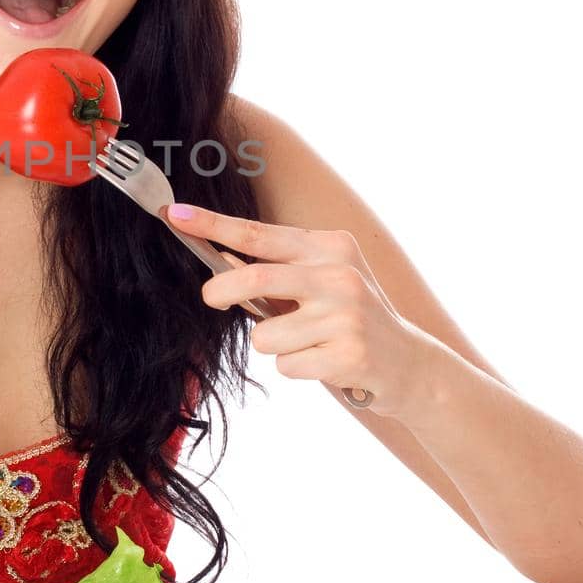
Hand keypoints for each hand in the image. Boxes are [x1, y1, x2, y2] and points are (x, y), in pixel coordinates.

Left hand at [165, 204, 445, 420]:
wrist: (408, 362)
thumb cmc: (349, 316)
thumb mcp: (323, 278)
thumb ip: (278, 269)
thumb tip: (220, 262)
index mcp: (330, 246)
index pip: (258, 233)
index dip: (213, 224)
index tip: (174, 214)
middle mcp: (340, 275)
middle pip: (255, 279)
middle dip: (222, 290)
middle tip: (210, 297)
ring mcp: (347, 315)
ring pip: (265, 335)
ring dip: (272, 345)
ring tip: (306, 344)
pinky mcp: (349, 355)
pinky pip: (286, 366)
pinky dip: (295, 368)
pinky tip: (323, 363)